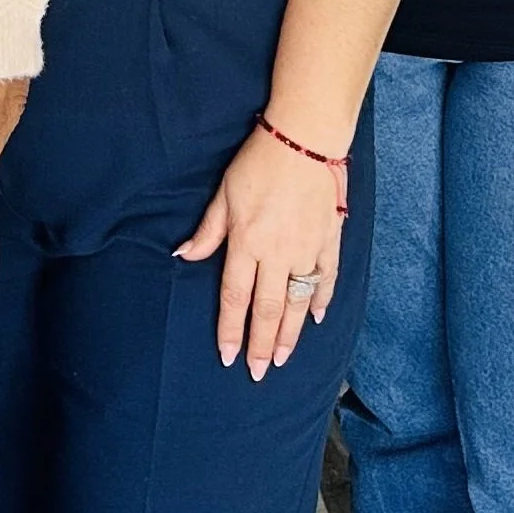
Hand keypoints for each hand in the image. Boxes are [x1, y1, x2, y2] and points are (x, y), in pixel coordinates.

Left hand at [176, 123, 342, 379]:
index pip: (235, 297)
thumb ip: (208, 231)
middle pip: (267, 310)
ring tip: (284, 359)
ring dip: (290, 335)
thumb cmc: (257, 163)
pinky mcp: (329, 242)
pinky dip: (321, 301)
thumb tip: (184, 255)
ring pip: (297, 304)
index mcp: (246, 242)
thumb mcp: (223, 194)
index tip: (229, 356)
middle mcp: (277, 254)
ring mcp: (306, 250)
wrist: (303, 139)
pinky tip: (316, 320)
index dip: (230, 329)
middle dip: (261, 345)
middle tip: (259, 373)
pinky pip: (325, 280)